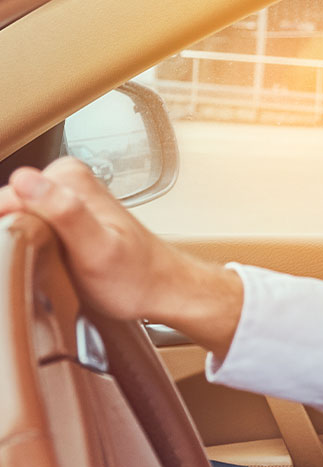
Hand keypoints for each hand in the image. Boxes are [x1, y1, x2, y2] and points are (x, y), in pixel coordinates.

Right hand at [0, 158, 241, 354]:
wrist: (163, 289)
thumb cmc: (136, 277)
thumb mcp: (97, 249)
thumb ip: (64, 212)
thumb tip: (25, 180)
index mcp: (70, 178)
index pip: (8, 196)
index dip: (7, 231)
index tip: (25, 256)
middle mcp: (67, 180)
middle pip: (10, 206)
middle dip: (13, 237)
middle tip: (41, 265)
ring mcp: (65, 197)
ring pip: (16, 216)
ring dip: (21, 244)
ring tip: (49, 266)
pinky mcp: (65, 216)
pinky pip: (30, 225)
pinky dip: (31, 246)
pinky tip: (47, 263)